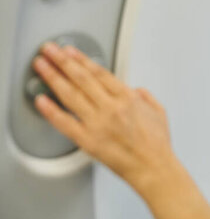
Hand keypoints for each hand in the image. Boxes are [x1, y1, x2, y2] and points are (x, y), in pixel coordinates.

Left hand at [32, 43, 174, 190]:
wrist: (154, 167)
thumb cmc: (157, 144)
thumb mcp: (159, 111)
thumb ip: (145, 96)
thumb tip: (135, 91)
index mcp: (127, 98)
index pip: (99, 72)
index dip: (82, 59)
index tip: (70, 51)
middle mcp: (111, 107)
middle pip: (81, 78)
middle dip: (63, 61)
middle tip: (50, 50)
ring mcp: (98, 123)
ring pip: (71, 95)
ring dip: (54, 77)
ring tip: (42, 66)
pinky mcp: (88, 141)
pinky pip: (65, 123)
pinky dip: (51, 111)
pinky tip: (42, 100)